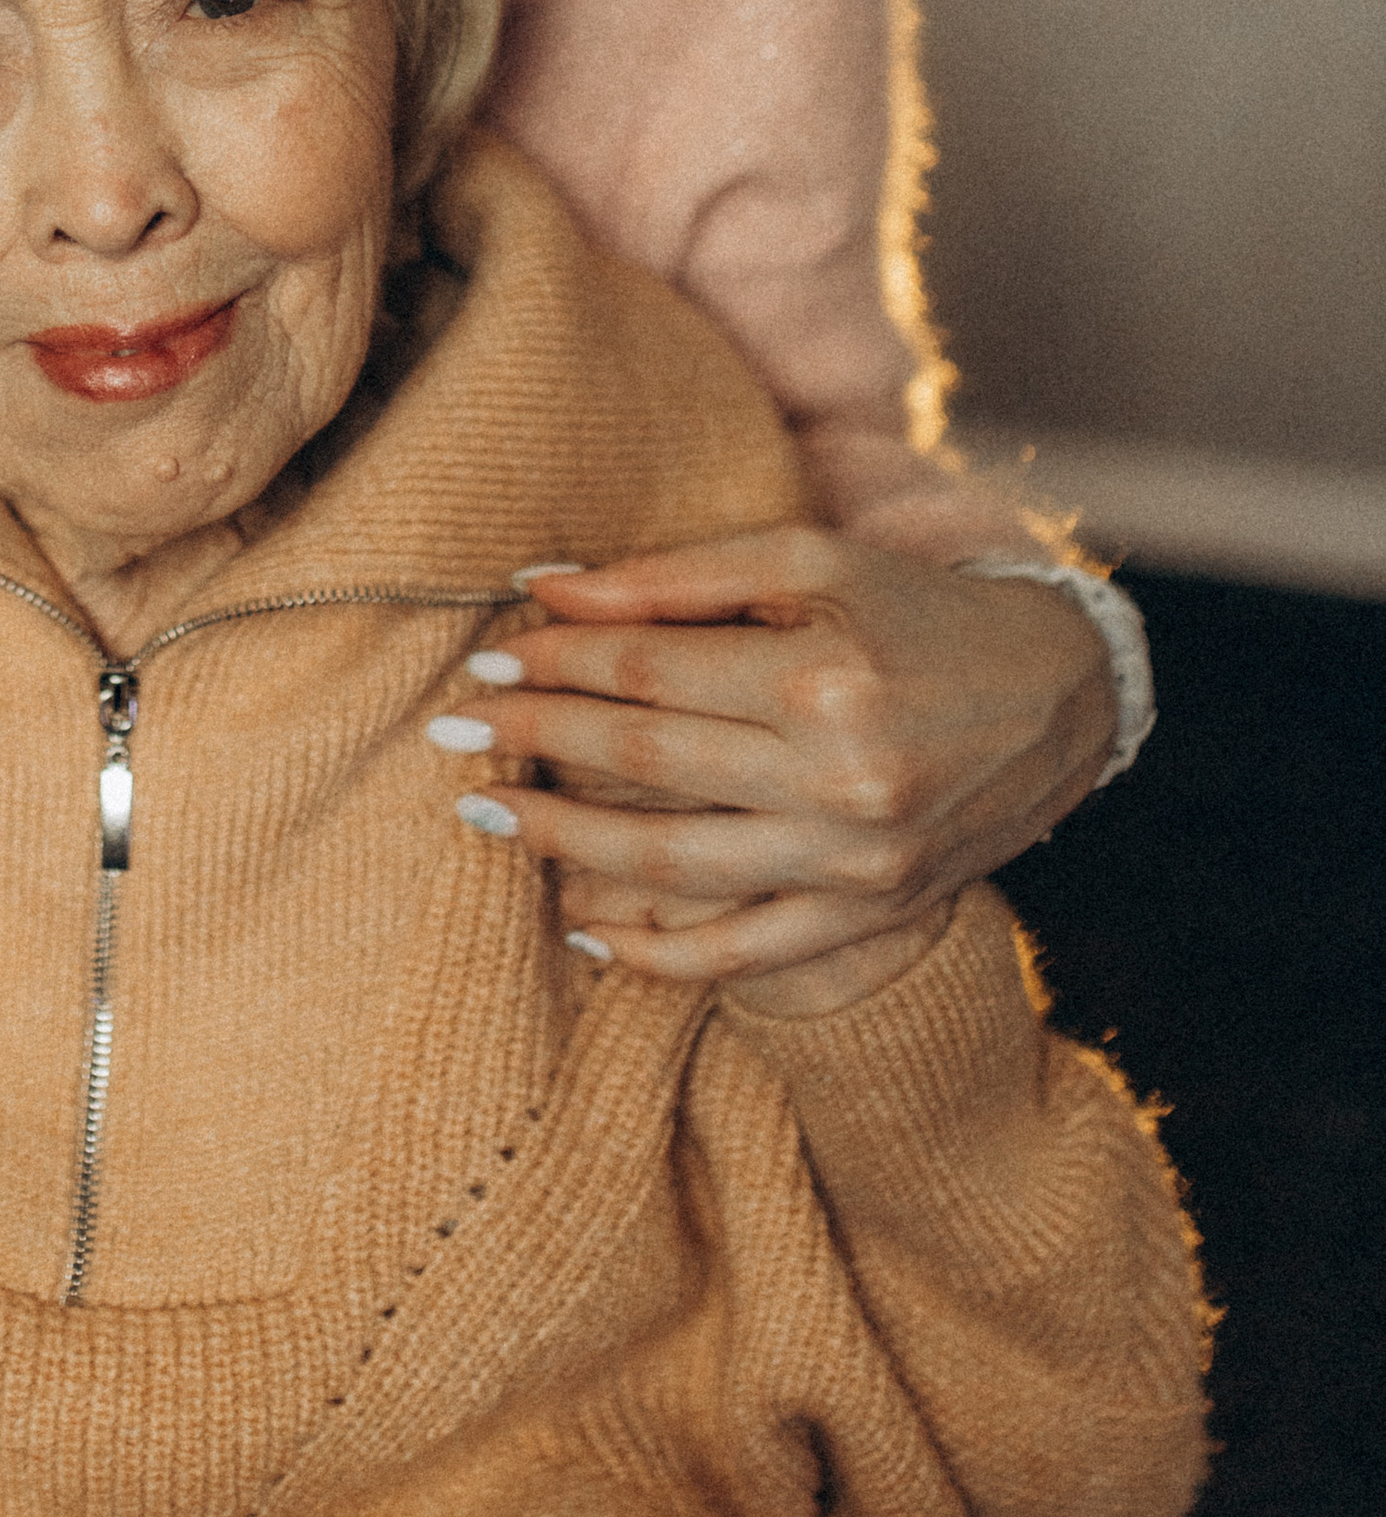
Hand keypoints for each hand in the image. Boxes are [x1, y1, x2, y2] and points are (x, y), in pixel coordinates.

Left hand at [428, 526, 1114, 984]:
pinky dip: (655, 953)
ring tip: (489, 820)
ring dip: (565, 848)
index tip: (485, 658)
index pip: (650, 673)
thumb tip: (547, 588)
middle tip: (450, 732)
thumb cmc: (920, 610)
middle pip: (647, 764)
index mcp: (825, 676)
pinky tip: (583, 932)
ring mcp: (855, 864)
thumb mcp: (812, 561)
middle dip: (536, 743)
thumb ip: (679, 576)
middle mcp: (840, 780)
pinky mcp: (870, 917)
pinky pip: (741, 956)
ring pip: (675, 867)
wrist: (1065, 698)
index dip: (556, 663)